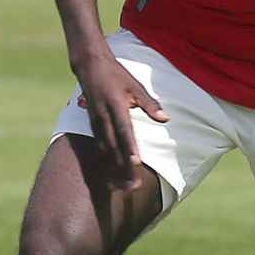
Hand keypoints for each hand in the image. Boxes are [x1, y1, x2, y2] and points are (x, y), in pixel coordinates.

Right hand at [72, 52, 164, 189]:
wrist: (89, 66)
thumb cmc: (116, 75)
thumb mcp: (135, 85)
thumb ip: (149, 103)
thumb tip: (165, 118)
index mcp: (116, 105)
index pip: (124, 129)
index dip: (129, 146)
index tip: (135, 162)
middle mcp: (103, 117)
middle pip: (113, 146)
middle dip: (122, 168)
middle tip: (132, 186)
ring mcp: (95, 122)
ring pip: (104, 151)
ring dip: (112, 170)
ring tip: (120, 188)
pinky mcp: (91, 125)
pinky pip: (98, 147)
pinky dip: (104, 162)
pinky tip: (109, 175)